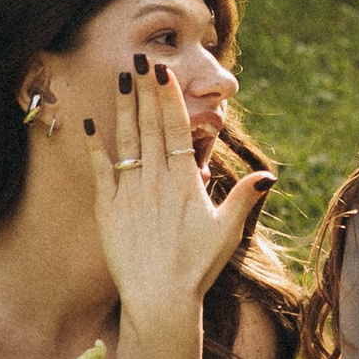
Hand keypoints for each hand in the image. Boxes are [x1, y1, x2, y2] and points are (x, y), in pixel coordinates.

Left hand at [89, 62, 270, 320]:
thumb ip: (243, 198)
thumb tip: (268, 175)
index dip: (169, 97)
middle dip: (144, 90)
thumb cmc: (197, 267)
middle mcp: (155, 181)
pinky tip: (89, 123)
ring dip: (123, 108)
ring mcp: (130, 193)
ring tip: (121, 79)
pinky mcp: (108, 210)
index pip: (176, 128)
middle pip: (149, 125)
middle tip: (140, 60)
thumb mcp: (227, 231)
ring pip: (125, 140)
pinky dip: (94, 146)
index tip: (164, 71)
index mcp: (185, 182)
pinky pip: (100, 170)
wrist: (160, 299)